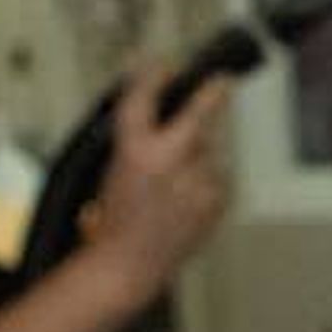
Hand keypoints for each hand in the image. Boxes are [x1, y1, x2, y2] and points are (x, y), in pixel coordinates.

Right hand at [74, 65, 231, 307]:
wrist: (129, 264)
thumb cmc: (114, 219)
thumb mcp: (109, 168)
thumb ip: (135, 133)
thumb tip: (157, 102)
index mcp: (133, 150)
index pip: (143, 99)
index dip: (152, 77)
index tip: (162, 66)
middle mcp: (168, 162)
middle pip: (198, 115)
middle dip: (212, 95)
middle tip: (222, 82)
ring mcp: (196, 181)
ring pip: (205, 152)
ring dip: (194, 158)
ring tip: (170, 188)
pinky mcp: (215, 199)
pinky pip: (214, 177)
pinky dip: (203, 181)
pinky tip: (183, 201)